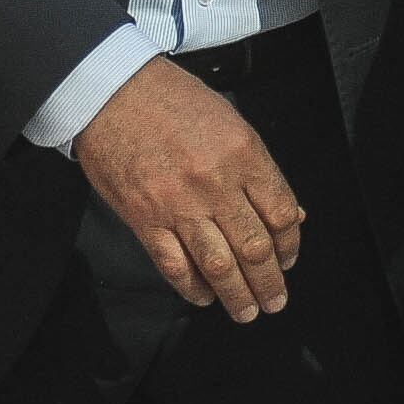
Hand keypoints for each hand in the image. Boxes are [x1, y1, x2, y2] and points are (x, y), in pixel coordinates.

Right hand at [74, 59, 306, 322]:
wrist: (112, 92)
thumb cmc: (171, 99)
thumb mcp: (230, 121)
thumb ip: (258, 169)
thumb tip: (287, 211)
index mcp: (243, 153)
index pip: (280, 213)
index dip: (290, 245)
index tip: (289, 260)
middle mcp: (215, 183)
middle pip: (254, 247)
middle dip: (269, 282)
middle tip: (275, 300)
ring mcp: (178, 205)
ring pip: (219, 265)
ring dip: (237, 295)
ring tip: (246, 311)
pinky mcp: (145, 220)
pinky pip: (175, 266)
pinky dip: (192, 288)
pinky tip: (204, 296)